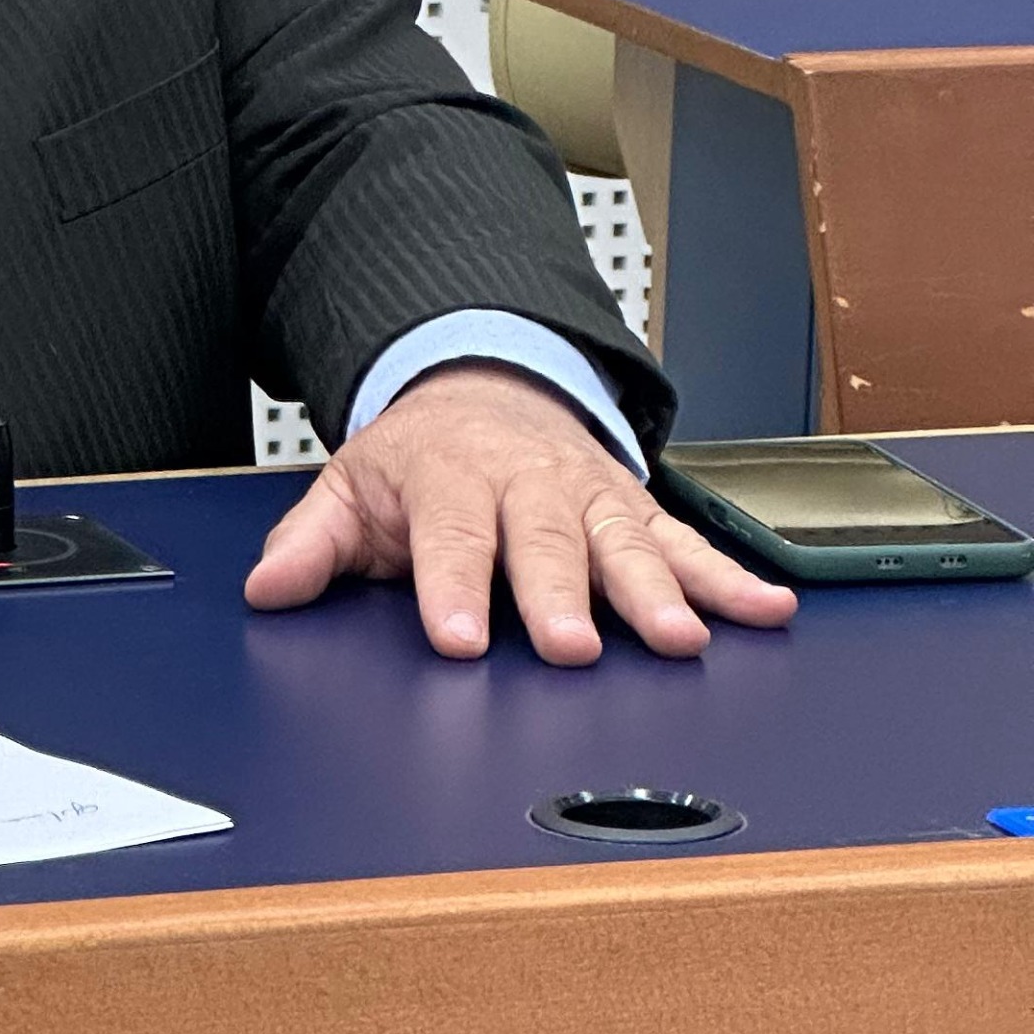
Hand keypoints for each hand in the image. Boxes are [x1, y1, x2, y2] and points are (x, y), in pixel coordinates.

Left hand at [243, 363, 799, 665]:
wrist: (483, 386)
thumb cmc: (419, 459)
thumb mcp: (350, 489)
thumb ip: (311, 544)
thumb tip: (266, 590)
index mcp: (450, 478)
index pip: (450, 538)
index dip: (452, 589)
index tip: (457, 639)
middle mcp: (527, 485)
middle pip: (546, 544)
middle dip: (561, 596)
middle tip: (572, 647)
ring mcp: (588, 496)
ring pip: (625, 544)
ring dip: (657, 592)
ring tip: (681, 640)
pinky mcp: (636, 510)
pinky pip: (688, 542)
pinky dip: (731, 577)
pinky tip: (767, 609)